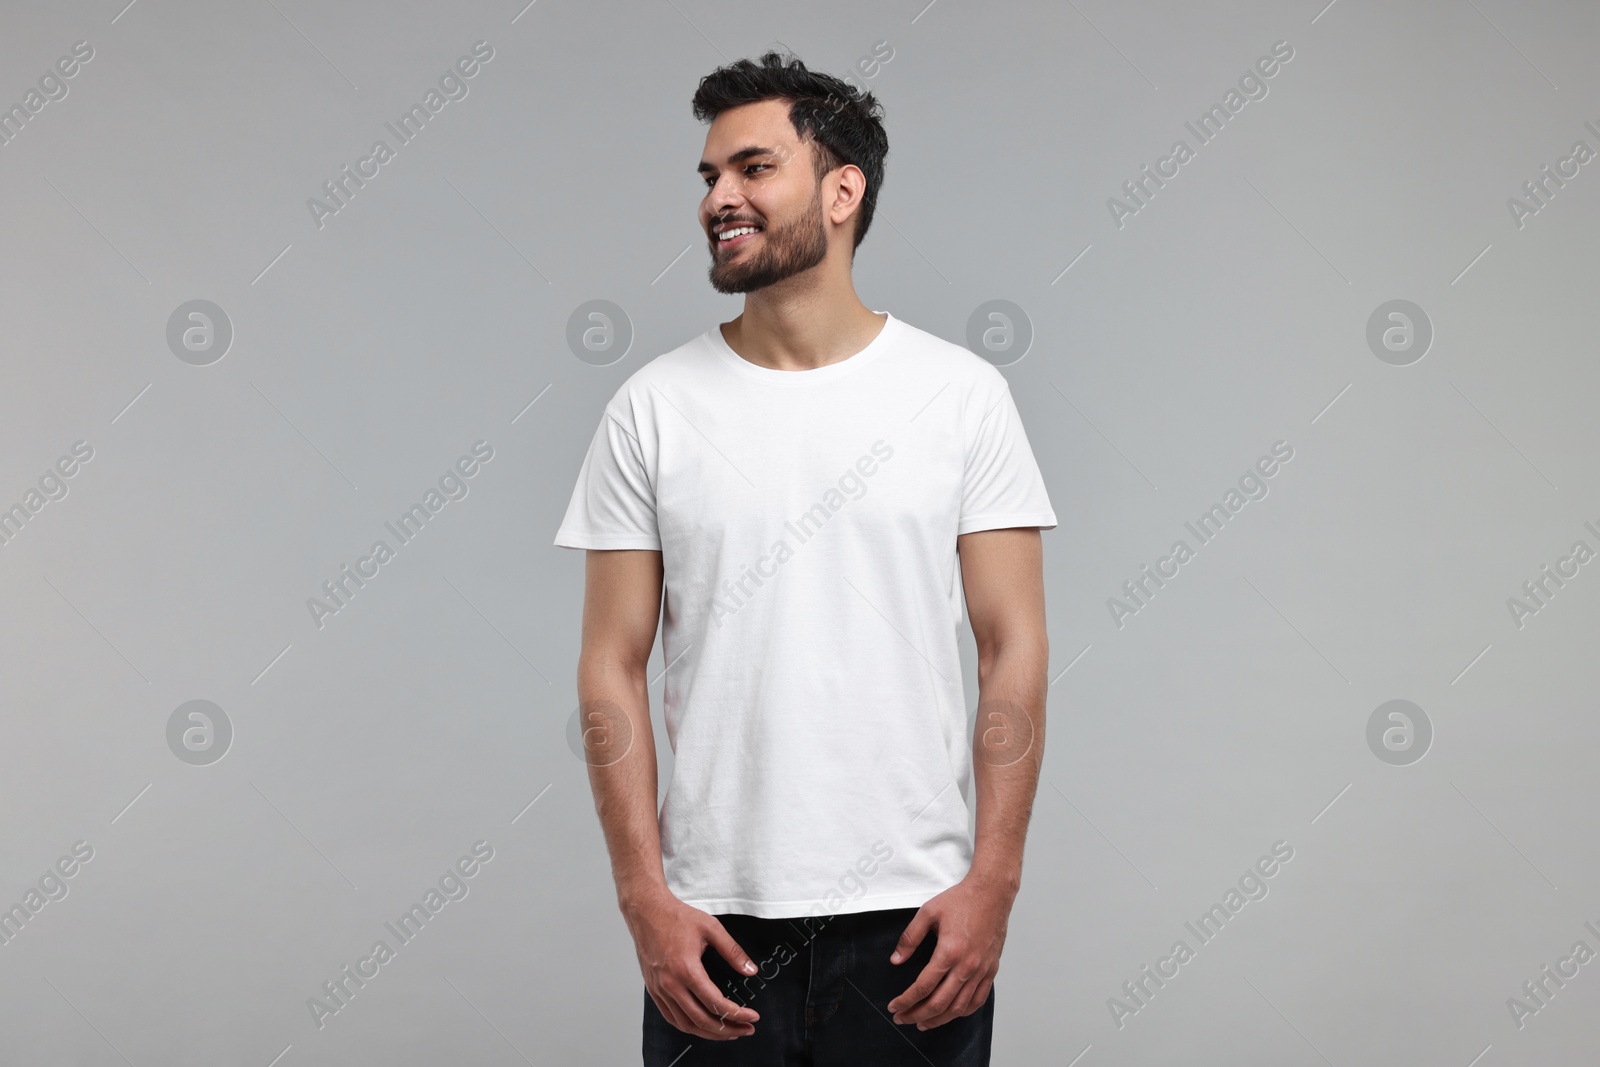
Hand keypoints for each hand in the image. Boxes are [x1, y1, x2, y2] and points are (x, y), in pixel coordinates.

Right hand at [622, 886, 761, 1039]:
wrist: (647, 912)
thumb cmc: (676, 917)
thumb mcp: (711, 928)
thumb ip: (733, 951)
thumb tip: (751, 971)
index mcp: (686, 970)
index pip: (716, 1003)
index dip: (737, 1014)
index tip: (752, 1017)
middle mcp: (671, 984)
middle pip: (702, 1021)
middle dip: (728, 1030)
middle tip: (746, 1030)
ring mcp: (660, 989)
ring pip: (685, 1024)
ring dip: (708, 1033)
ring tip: (728, 1032)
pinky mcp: (654, 990)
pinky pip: (671, 1017)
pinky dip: (688, 1027)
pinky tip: (702, 1025)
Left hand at [886, 873, 1014, 1029]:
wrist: (992, 893)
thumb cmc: (961, 900)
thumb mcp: (928, 912)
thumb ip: (910, 938)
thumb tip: (896, 961)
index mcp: (949, 952)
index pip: (923, 986)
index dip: (906, 1000)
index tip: (894, 1006)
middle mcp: (967, 966)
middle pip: (939, 1003)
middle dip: (917, 1015)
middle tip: (902, 1019)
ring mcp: (981, 970)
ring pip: (959, 1007)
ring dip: (939, 1019)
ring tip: (922, 1023)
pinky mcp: (991, 970)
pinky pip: (978, 1000)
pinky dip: (963, 1012)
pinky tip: (951, 1014)